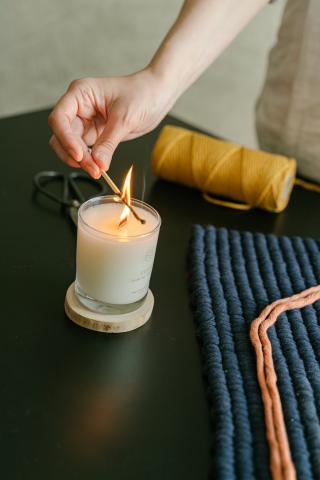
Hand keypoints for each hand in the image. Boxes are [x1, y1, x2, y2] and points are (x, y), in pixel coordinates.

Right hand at [48, 69, 173, 177]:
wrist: (157, 95)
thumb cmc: (142, 93)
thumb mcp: (125, 118)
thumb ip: (109, 142)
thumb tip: (98, 163)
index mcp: (80, 93)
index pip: (59, 118)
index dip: (65, 138)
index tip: (79, 155)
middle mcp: (78, 107)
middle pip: (62, 135)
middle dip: (73, 154)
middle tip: (92, 168)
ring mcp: (86, 121)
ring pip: (70, 145)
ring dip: (80, 160)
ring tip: (97, 171)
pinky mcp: (95, 134)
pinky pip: (85, 150)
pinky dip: (89, 160)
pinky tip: (99, 167)